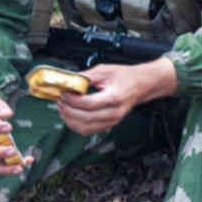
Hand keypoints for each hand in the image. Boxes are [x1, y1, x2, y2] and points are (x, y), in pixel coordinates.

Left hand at [57, 56, 177, 135]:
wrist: (141, 85)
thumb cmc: (125, 76)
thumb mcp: (105, 70)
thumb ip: (85, 76)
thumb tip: (68, 81)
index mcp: (115, 97)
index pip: (89, 104)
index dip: (72, 100)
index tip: (63, 93)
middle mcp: (114, 112)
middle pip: (85, 118)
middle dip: (68, 110)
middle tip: (60, 100)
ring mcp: (112, 121)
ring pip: (85, 128)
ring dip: (70, 119)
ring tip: (62, 107)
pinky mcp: (108, 125)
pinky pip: (88, 131)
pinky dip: (75, 125)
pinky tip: (69, 115)